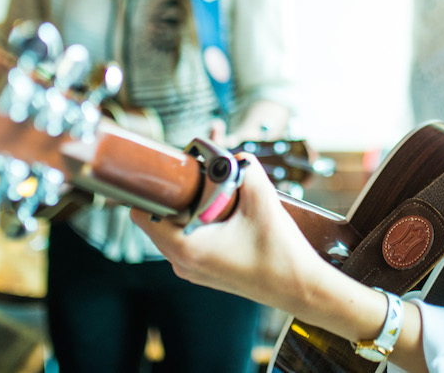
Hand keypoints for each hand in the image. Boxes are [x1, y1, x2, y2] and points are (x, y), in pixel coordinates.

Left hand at [131, 154, 324, 314]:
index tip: (176, 169)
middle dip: (178, 192)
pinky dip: (199, 221)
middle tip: (202, 174)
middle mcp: (182, 263)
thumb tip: (233, 155)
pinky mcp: (204, 270)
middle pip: (159, 217)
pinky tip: (224, 211)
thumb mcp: (263, 201)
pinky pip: (188, 238)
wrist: (300, 288)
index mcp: (186, 247)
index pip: (144, 212)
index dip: (155, 185)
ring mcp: (192, 269)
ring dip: (190, 206)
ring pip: (174, 228)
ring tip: (217, 192)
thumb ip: (245, 168)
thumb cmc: (280, 252)